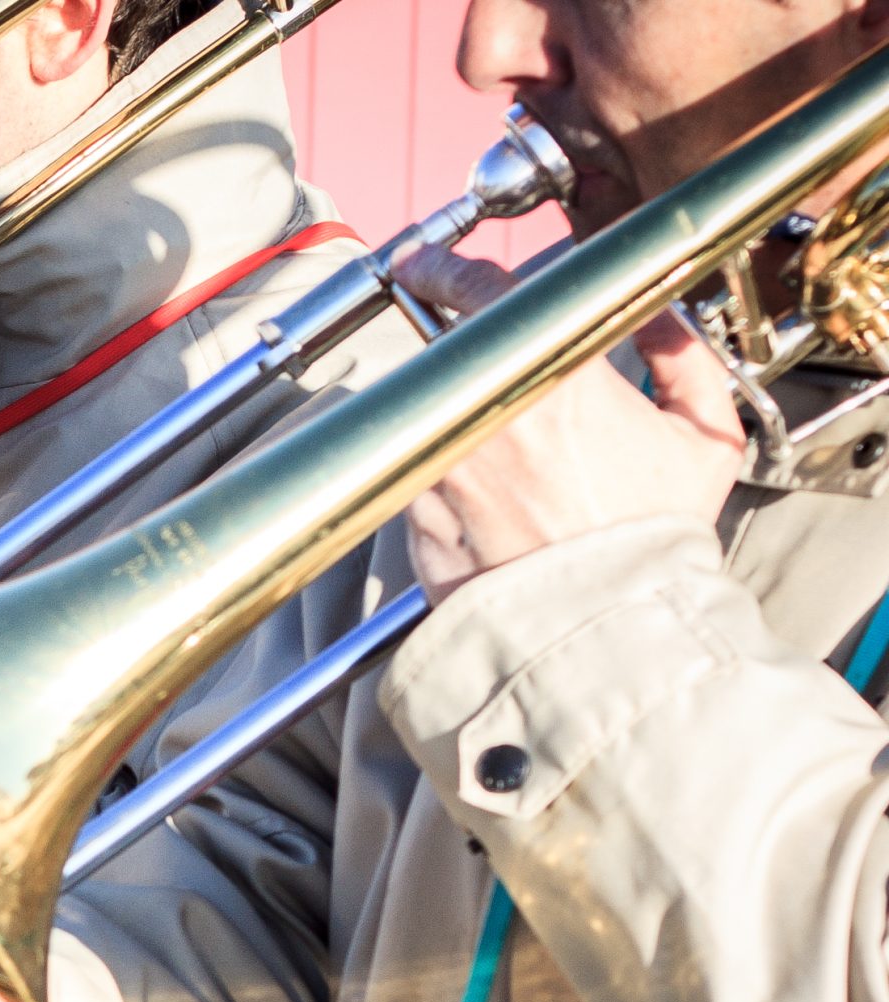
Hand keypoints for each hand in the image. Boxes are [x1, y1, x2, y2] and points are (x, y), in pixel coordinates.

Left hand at [392, 244, 744, 603]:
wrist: (600, 626)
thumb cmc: (651, 541)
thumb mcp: (704, 440)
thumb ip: (686, 360)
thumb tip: (663, 316)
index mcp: (556, 381)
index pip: (482, 292)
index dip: (450, 267)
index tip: (431, 260)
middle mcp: (486, 413)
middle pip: (442, 346)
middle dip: (453, 344)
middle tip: (458, 345)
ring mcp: (441, 459)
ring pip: (423, 405)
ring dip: (446, 410)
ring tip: (494, 448)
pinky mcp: (412, 507)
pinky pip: (413, 465)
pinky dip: (434, 467)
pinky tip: (478, 495)